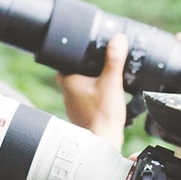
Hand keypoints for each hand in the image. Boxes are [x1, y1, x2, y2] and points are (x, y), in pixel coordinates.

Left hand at [56, 33, 127, 147]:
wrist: (104, 140)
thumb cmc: (103, 114)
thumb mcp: (111, 82)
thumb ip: (114, 60)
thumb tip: (118, 39)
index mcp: (68, 82)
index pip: (62, 61)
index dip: (71, 53)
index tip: (83, 48)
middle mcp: (66, 93)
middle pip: (71, 72)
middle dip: (83, 66)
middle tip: (97, 61)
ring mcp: (72, 105)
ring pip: (78, 85)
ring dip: (88, 80)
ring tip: (103, 75)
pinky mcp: (80, 113)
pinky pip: (84, 97)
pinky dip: (92, 93)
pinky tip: (104, 94)